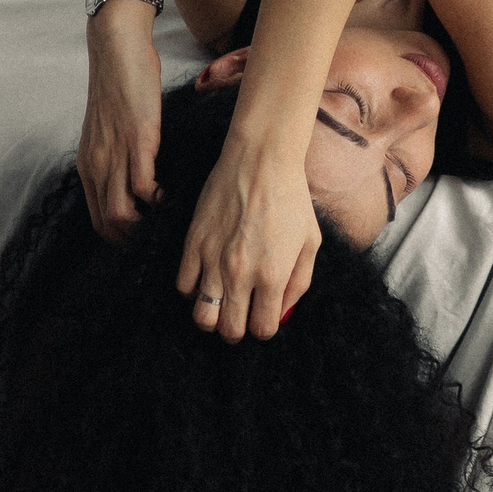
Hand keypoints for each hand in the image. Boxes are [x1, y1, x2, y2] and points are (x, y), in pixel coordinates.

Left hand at [78, 12, 163, 237]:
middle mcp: (98, 166)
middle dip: (135, 238)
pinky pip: (143, 187)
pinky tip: (169, 192)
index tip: (142, 236)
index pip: (98, 220)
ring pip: (122, 214)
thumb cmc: (116, 87)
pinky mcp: (139, 141)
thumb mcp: (106, 131)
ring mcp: (117, 155)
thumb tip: (133, 182)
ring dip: (147, 224)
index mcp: (89, 165)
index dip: (120, 237)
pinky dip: (159, 199)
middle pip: (109, 224)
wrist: (116, 51)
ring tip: (164, 214)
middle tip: (157, 233)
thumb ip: (114, 158)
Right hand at [176, 132, 318, 341]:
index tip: (265, 315)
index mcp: (273, 275)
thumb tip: (282, 315)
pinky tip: (207, 278)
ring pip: (201, 316)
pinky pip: (183, 286)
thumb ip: (298, 285)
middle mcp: (240, 273)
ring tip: (223, 302)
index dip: (265, 327)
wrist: (260, 161)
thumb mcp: (310, 244)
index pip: (263, 329)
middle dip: (237, 329)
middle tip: (243, 315)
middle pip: (229, 330)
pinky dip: (194, 290)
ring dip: (213, 316)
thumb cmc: (291, 200)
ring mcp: (212, 259)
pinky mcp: (193, 243)